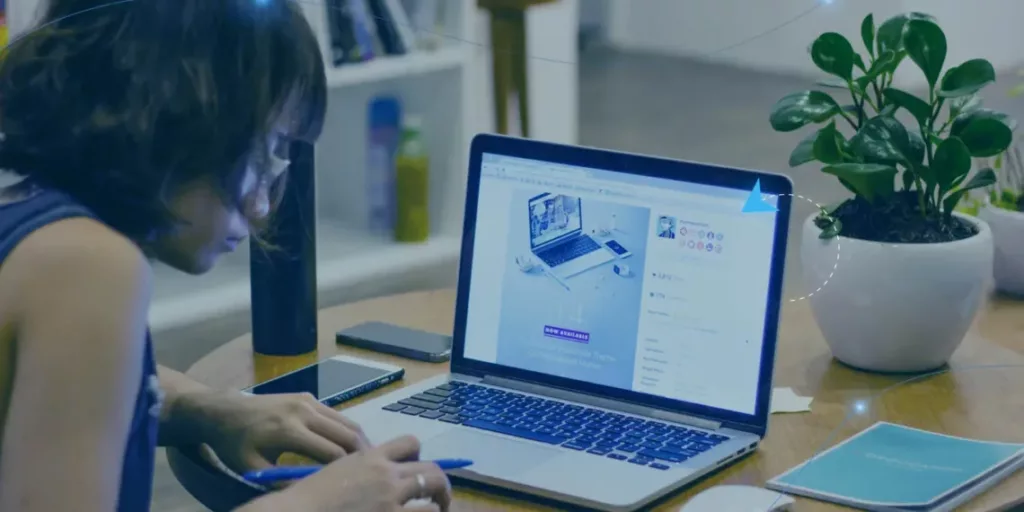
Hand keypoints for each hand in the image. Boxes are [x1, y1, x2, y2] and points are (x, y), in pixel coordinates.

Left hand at [194, 391, 370, 474]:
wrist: (226, 411)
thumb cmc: (236, 443)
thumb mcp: (252, 467)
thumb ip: (282, 479)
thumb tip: (311, 490)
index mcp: (288, 430)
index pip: (331, 452)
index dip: (344, 470)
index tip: (352, 483)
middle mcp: (304, 411)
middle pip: (346, 435)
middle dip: (361, 455)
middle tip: (370, 472)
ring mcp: (308, 401)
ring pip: (346, 422)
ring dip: (359, 441)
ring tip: (365, 460)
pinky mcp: (308, 397)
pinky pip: (336, 415)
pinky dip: (347, 431)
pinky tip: (348, 446)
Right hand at [275, 436, 451, 511]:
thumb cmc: (308, 497)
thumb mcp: (336, 471)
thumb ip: (360, 470)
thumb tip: (376, 478)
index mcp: (371, 457)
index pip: (410, 443)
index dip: (418, 457)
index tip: (416, 471)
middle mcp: (386, 475)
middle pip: (431, 471)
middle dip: (441, 485)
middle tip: (440, 499)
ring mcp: (390, 500)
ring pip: (434, 498)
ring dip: (438, 507)